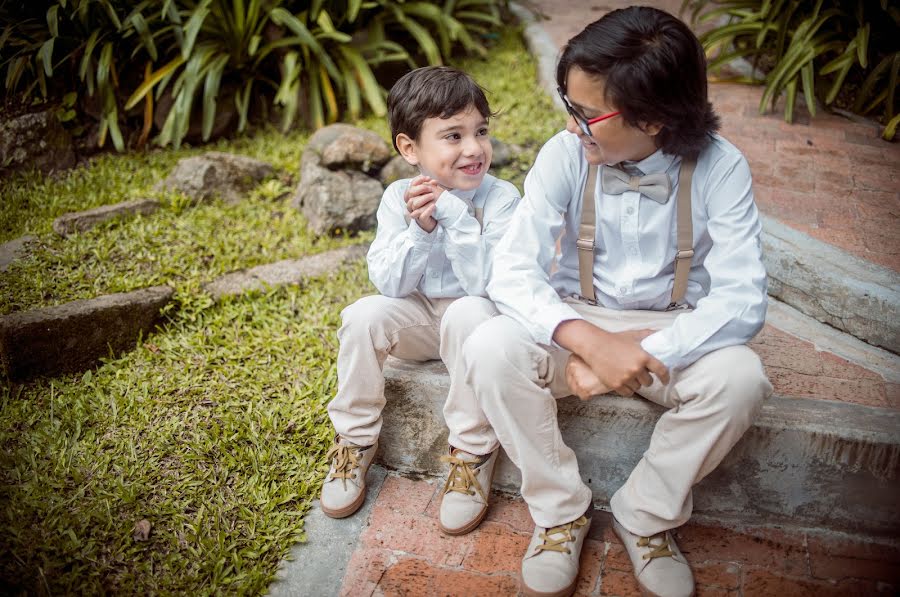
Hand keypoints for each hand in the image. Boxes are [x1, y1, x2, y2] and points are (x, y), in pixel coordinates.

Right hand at [404, 175, 439, 232]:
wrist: (434, 220)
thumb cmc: (431, 204)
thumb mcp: (430, 194)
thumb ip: (430, 187)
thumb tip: (433, 181)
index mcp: (412, 197)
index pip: (410, 186)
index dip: (418, 180)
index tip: (428, 178)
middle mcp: (411, 204)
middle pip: (410, 193)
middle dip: (421, 189)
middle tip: (431, 188)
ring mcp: (415, 212)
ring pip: (414, 204)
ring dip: (424, 198)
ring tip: (433, 196)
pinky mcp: (421, 220)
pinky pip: (421, 215)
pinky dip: (428, 210)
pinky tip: (434, 206)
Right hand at [554, 320, 668, 396]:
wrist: (594, 346)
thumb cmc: (614, 340)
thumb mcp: (633, 335)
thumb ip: (649, 335)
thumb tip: (661, 334)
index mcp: (643, 357)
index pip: (661, 371)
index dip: (665, 377)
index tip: (665, 381)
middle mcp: (636, 369)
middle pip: (649, 382)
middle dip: (645, 378)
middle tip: (639, 373)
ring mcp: (626, 378)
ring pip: (638, 388)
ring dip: (636, 384)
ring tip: (628, 375)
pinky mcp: (616, 385)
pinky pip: (628, 393)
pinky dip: (627, 389)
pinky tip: (623, 382)